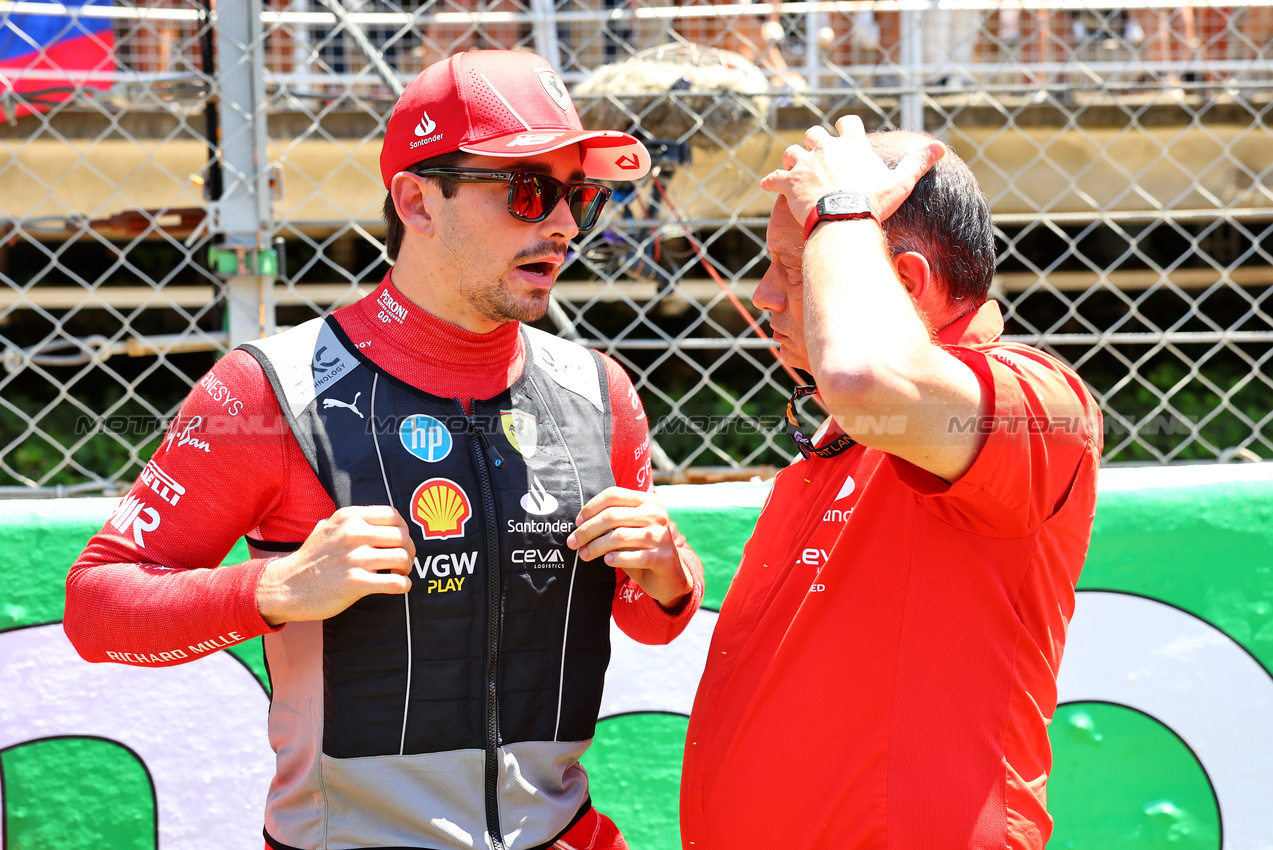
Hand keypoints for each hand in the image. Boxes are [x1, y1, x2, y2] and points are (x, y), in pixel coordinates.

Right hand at [256, 505, 414, 625]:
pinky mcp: (355, 582)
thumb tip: (378, 521)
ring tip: (401, 574)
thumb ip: (350, 521)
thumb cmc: (310, 559)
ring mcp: (354, 558)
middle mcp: (352, 534)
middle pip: (402, 537)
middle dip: (410, 551)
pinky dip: (404, 585)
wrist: (285, 587)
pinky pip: (395, 582)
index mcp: (348, 517)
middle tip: (405, 561)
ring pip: (402, 558)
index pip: (393, 516)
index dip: (403, 530)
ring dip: (407, 568)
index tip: (401, 542)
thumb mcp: (325, 528)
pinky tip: (399, 586)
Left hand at [566, 487, 692, 609]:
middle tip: (572, 542)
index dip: (591, 507)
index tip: (577, 522)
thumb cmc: (642, 551)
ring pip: (618, 536)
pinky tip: (606, 561)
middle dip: (587, 530)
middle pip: (612, 516)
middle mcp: (657, 514)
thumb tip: (579, 523)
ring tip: (584, 555)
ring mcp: (661, 536)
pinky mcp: (663, 557)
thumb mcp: (629, 531)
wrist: (670, 577)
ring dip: (596, 547)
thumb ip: (612, 522)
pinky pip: (631, 556)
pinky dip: (615, 558)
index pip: (613, 495)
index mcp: (648, 501)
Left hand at [759, 115, 945, 225]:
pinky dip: (771, 182)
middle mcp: (825, 147)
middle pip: (813, 133)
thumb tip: (940, 147)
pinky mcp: (788, 182)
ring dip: (792, 160)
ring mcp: (804, 163)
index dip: (845, 128)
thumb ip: (919, 162)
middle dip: (814, 142)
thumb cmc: (873, 202)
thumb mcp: (901, 182)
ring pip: (790, 151)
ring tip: (795, 171)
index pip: (847, 122)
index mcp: (851, 144)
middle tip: (817, 157)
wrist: (844, 219)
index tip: (845, 135)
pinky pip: (773, 178)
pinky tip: (769, 186)